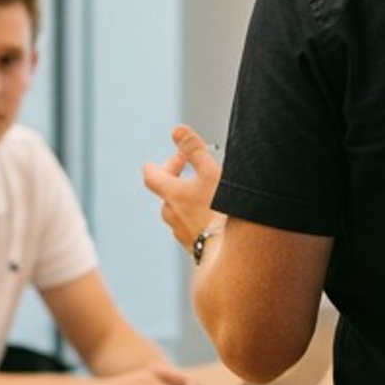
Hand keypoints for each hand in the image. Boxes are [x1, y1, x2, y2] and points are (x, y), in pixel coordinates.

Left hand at [141, 124, 221, 251]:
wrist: (233, 253)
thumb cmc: (223, 211)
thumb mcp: (211, 172)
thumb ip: (194, 150)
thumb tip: (177, 130)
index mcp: (172, 195)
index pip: (151, 175)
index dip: (164, 163)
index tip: (181, 158)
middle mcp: (171, 214)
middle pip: (166, 193)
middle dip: (179, 180)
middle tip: (199, 173)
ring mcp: (181, 232)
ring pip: (178, 211)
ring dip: (188, 201)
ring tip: (210, 197)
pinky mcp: (193, 246)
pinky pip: (190, 227)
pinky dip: (197, 219)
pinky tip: (216, 218)